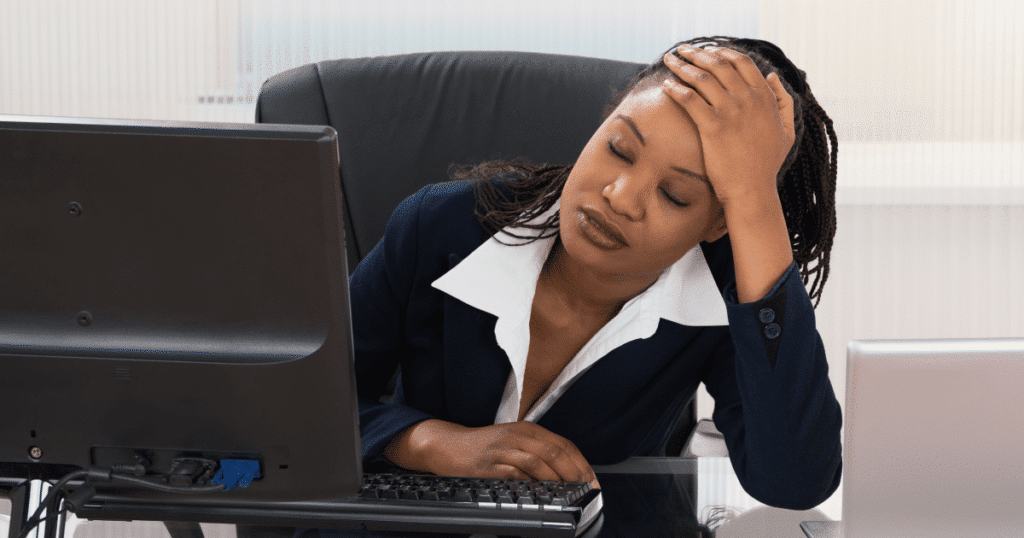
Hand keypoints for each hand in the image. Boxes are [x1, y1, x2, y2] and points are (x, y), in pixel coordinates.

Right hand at [383, 419, 599, 488]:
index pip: (564, 445)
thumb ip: (538, 452)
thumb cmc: (484, 447)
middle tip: (585, 491)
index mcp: (528, 429)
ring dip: (557, 480)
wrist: (449, 446)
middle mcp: (518, 435)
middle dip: (575, 474)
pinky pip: (515, 474)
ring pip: (539, 462)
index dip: (582, 464)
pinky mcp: (490, 464)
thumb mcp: (514, 442)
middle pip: (555, 453)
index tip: (592, 482)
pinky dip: (531, 484)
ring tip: (567, 494)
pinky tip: (541, 494)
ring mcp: (504, 449)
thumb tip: (567, 474)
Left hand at [660, 44, 795, 207]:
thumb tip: (772, 77)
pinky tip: (666, 86)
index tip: (708, 50)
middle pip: (718, 64)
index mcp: (764, 97)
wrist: (752, 190)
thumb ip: (783, 101)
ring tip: (669, 61)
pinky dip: (676, 89)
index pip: (742, 62)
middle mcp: (748, 99)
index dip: (722, 52)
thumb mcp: (786, 130)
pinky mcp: (712, 127)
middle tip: (681, 50)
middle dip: (697, 53)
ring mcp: (730, 112)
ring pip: (701, 78)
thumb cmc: (766, 164)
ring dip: (682, 65)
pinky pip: (689, 99)